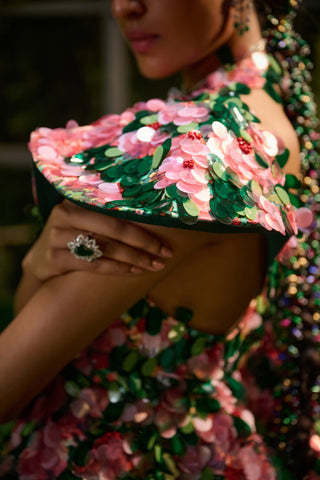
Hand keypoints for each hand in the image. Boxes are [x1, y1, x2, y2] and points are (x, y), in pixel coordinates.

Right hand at [23, 200, 172, 280]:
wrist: (40, 261)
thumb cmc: (75, 237)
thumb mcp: (86, 220)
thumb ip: (110, 214)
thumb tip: (156, 215)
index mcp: (77, 198)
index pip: (118, 209)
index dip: (145, 222)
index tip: (166, 237)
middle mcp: (65, 213)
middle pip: (114, 228)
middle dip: (144, 243)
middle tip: (165, 254)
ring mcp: (57, 235)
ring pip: (106, 247)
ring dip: (135, 258)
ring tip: (154, 266)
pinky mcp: (54, 257)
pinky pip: (94, 264)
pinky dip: (117, 268)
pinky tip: (134, 272)